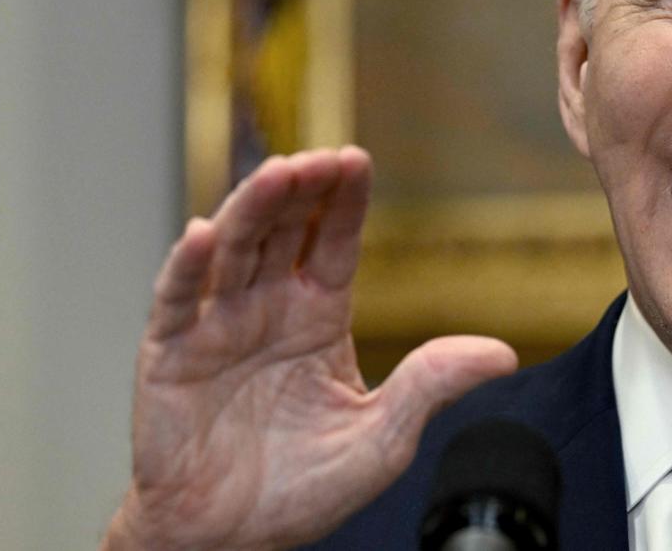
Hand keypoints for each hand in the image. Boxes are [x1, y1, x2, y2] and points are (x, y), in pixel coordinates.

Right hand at [102, 147, 516, 550]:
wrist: (226, 540)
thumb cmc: (298, 490)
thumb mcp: (380, 440)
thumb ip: (429, 387)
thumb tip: (501, 354)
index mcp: (317, 317)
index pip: (335, 243)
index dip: (345, 202)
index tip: (358, 160)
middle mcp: (267, 308)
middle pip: (284, 229)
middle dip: (302, 189)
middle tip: (321, 159)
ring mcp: (217, 324)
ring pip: (234, 248)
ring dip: (252, 208)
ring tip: (277, 176)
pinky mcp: (170, 351)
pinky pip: (177, 300)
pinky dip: (188, 266)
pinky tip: (203, 236)